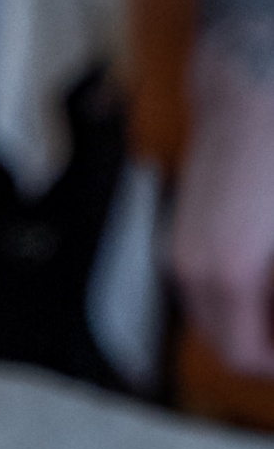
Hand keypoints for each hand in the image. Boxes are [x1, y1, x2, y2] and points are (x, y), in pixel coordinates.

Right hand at [171, 62, 273, 377]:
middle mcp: (195, 269)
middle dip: (261, 347)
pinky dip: (235, 299)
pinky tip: (264, 279)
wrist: (253, 83)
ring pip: (213, 318)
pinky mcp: (184, 235)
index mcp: (229, 272)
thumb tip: (270, 329)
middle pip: (225, 343)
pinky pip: (205, 291)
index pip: (245, 354)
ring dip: (248, 324)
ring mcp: (184, 252)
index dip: (272, 364)